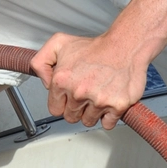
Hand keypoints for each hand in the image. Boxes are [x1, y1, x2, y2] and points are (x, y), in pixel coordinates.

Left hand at [32, 31, 149, 128]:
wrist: (125, 45)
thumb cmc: (96, 47)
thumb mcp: (59, 43)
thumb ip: (41, 62)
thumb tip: (43, 81)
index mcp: (62, 80)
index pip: (54, 109)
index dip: (61, 102)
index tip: (68, 95)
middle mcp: (79, 92)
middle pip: (70, 117)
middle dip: (76, 107)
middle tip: (84, 92)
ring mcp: (98, 100)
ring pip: (88, 121)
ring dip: (91, 112)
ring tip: (96, 94)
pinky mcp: (117, 106)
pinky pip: (107, 124)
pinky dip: (108, 116)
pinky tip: (107, 101)